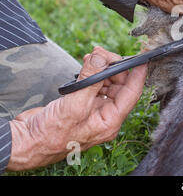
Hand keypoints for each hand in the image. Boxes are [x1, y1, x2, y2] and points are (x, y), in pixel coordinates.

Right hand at [7, 47, 146, 170]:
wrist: (26, 143)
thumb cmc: (51, 134)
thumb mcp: (74, 105)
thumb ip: (90, 80)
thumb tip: (101, 58)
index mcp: (110, 121)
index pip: (132, 93)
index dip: (138, 74)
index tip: (143, 57)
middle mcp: (105, 116)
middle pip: (120, 86)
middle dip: (114, 66)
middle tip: (102, 52)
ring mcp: (93, 110)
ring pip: (107, 84)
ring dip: (102, 68)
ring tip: (93, 55)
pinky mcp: (82, 105)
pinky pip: (94, 86)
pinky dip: (92, 74)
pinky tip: (87, 65)